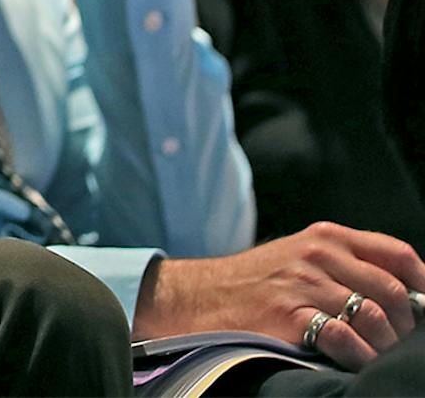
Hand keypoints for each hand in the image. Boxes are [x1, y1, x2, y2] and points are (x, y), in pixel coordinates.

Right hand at [136, 223, 423, 370]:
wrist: (196, 297)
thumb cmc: (255, 282)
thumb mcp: (300, 255)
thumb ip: (345, 262)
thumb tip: (405, 292)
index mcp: (326, 237)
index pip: (398, 255)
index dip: (422, 286)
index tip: (424, 312)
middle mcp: (318, 255)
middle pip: (393, 291)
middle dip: (406, 326)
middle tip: (399, 344)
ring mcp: (302, 284)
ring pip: (374, 317)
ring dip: (384, 345)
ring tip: (377, 356)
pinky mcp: (287, 314)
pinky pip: (343, 337)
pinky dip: (357, 355)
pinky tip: (351, 361)